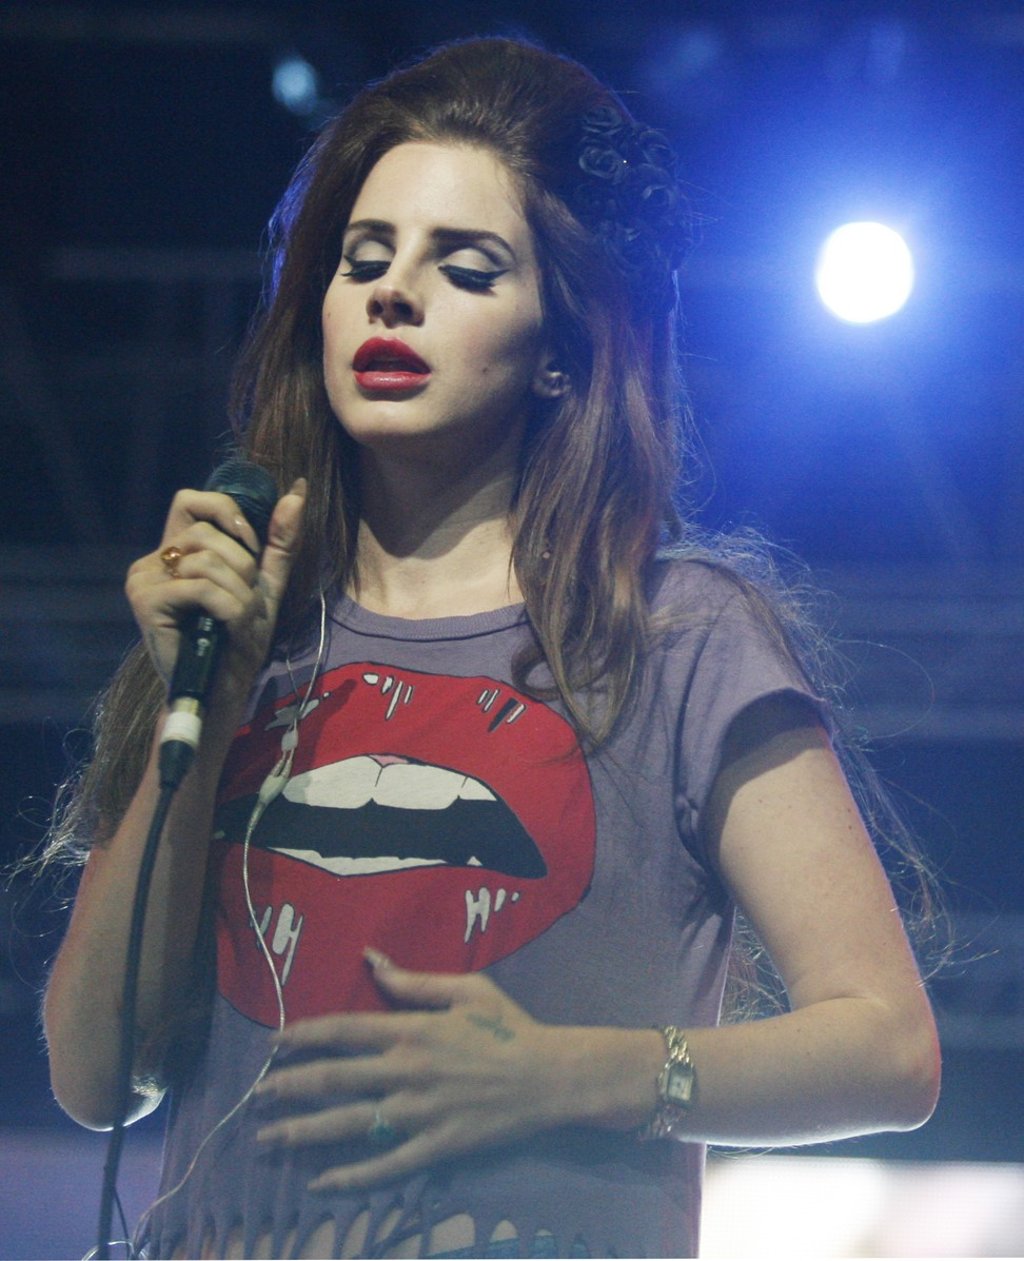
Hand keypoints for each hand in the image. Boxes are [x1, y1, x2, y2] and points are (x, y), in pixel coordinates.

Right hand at [125, 478, 305, 697]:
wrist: (223, 689)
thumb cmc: (239, 639)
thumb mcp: (267, 583)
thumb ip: (280, 539)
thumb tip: (298, 489)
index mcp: (175, 551)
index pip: (193, 499)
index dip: (228, 514)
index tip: (252, 546)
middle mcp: (153, 560)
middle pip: (206, 531)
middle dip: (242, 564)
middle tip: (244, 597)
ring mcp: (144, 579)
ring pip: (207, 559)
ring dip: (239, 592)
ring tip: (238, 618)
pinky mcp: (146, 601)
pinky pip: (201, 586)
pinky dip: (229, 607)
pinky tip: (228, 626)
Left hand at [254, 950, 572, 1191]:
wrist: (550, 1076)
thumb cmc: (508, 1027)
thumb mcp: (465, 988)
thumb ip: (413, 979)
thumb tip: (371, 959)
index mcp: (411, 1030)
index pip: (343, 1030)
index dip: (304, 1035)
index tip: (275, 1041)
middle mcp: (406, 1071)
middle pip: (333, 1080)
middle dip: (288, 1087)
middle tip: (256, 1096)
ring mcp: (418, 1114)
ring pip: (348, 1125)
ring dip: (302, 1132)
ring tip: (268, 1139)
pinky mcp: (434, 1147)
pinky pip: (385, 1166)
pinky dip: (350, 1176)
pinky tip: (319, 1183)